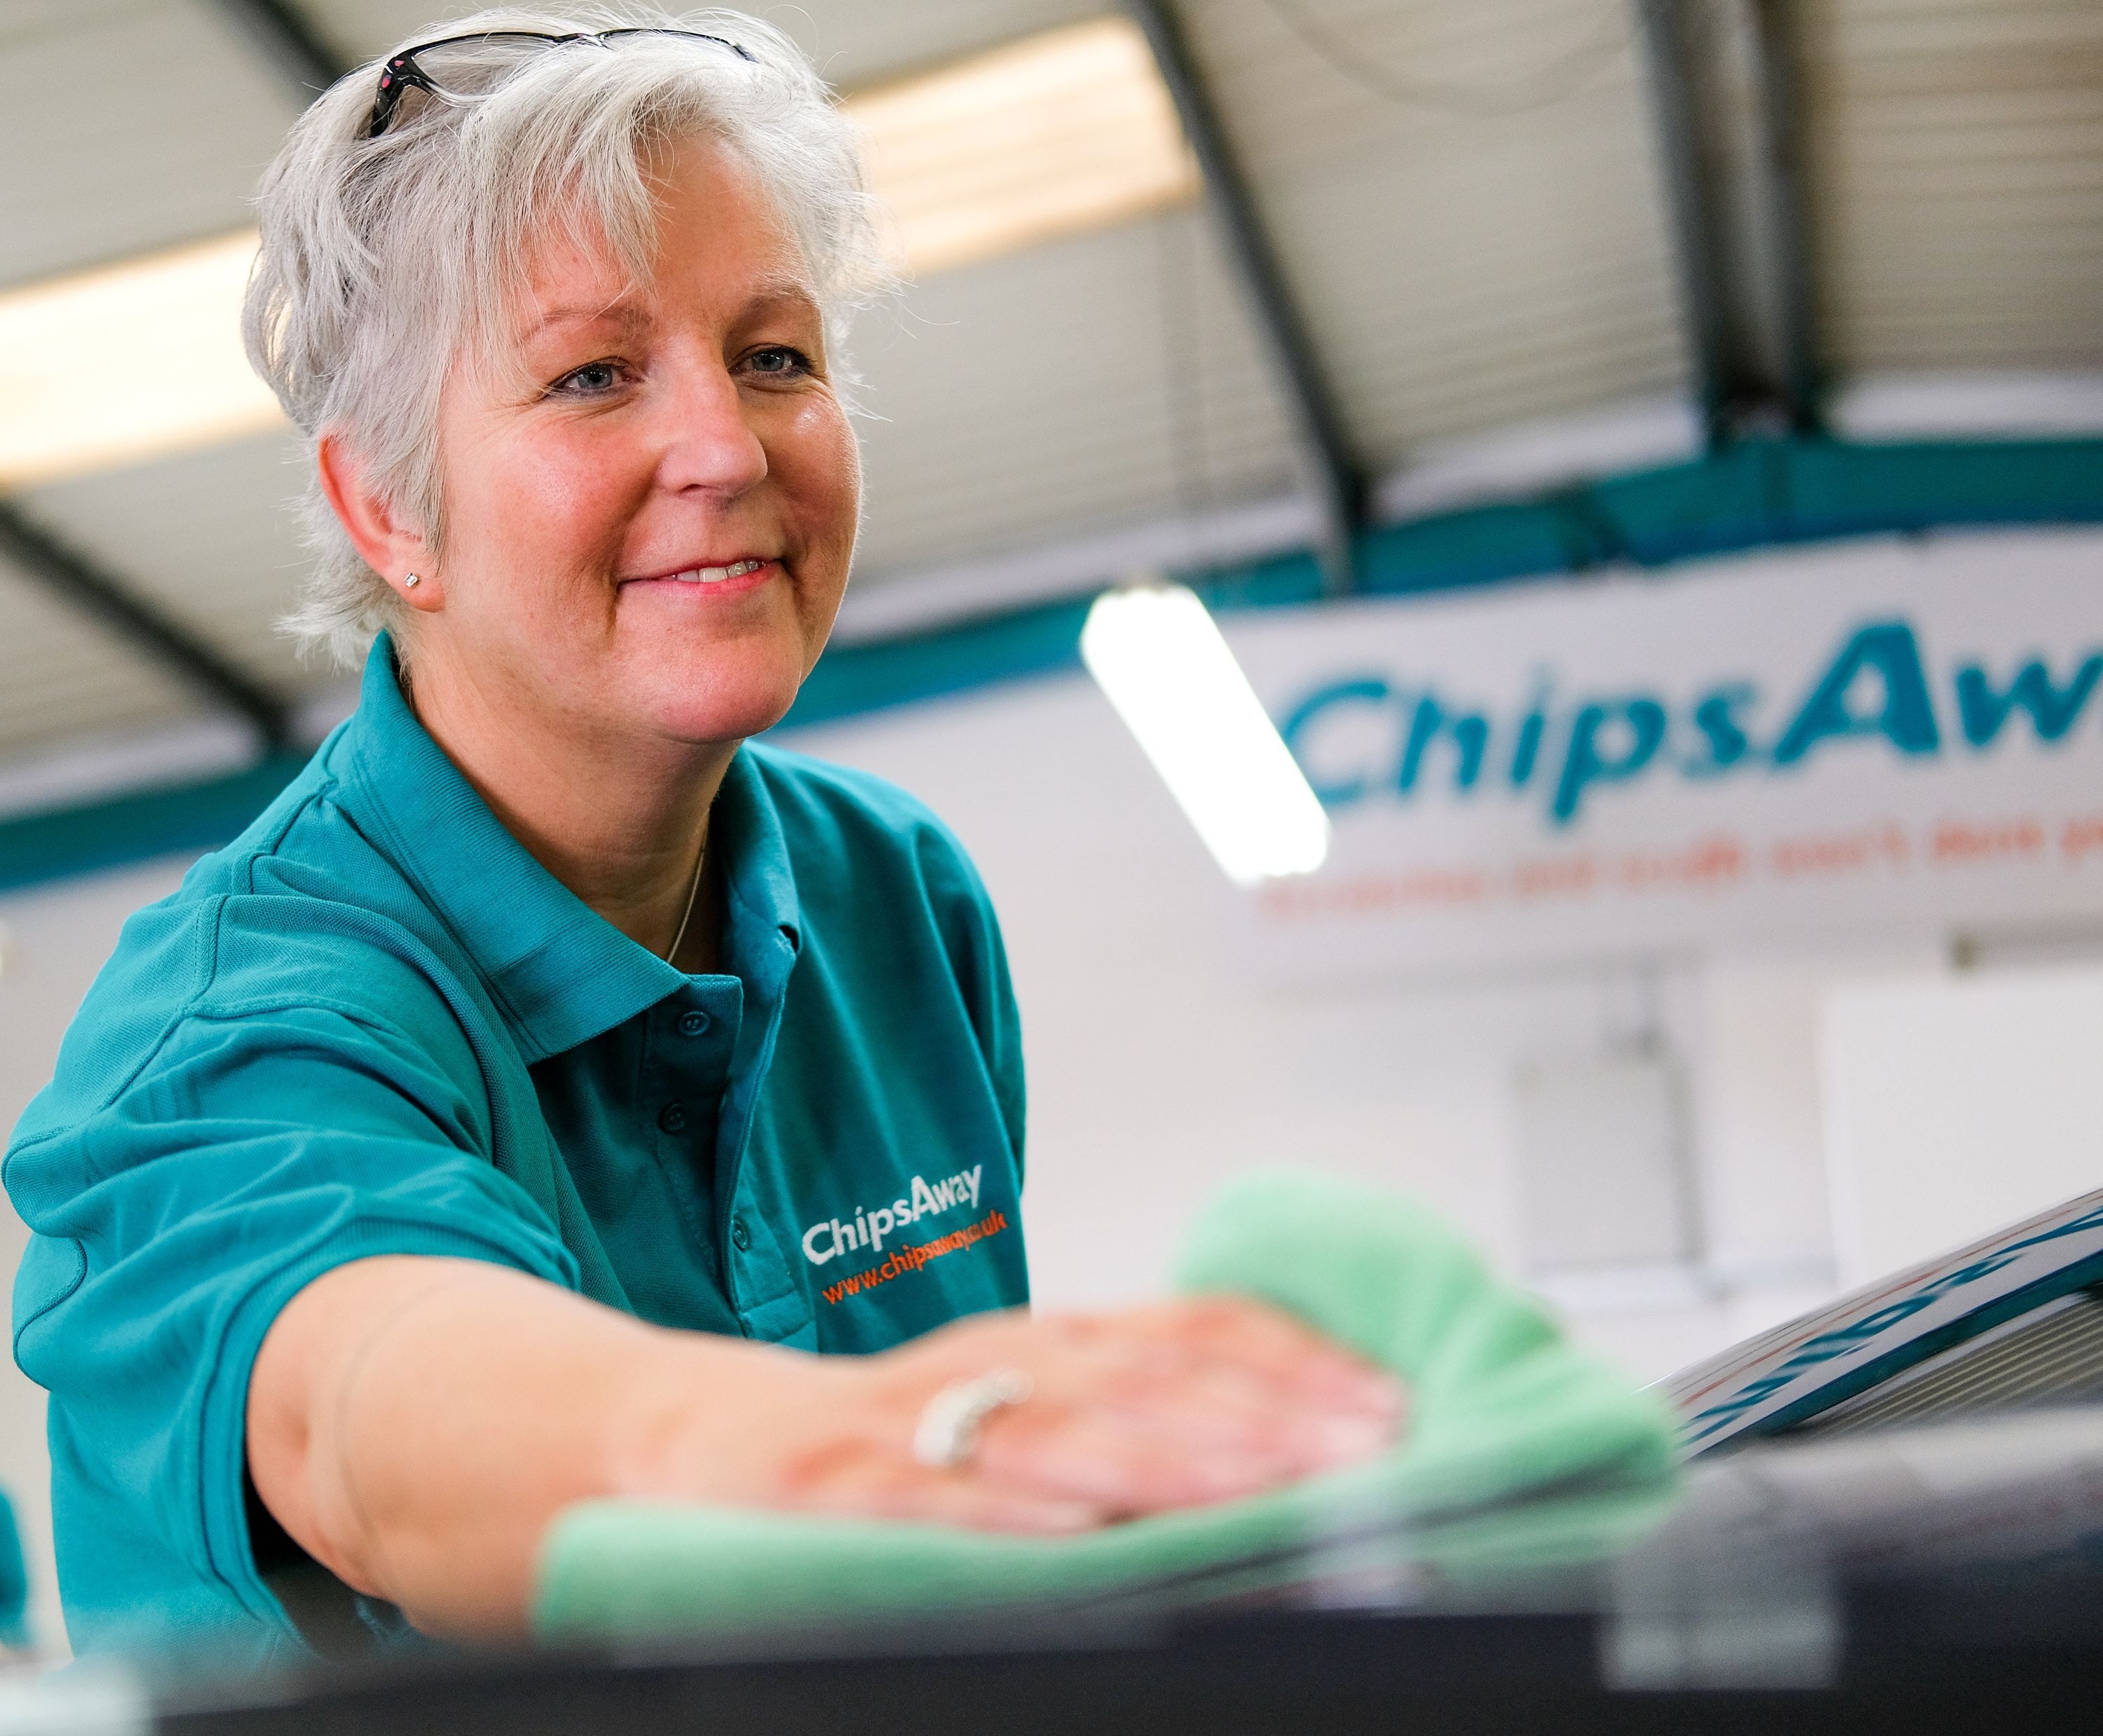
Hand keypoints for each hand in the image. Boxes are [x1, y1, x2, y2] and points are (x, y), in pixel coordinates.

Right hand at [616, 1297, 1403, 1534]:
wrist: (699, 1437)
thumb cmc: (882, 1436)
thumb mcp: (1015, 1406)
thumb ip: (1125, 1416)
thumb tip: (1283, 1450)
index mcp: (1048, 1344)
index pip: (1192, 1330)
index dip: (1295, 1361)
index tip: (1391, 1402)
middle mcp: (996, 1364)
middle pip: (1146, 1379)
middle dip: (1266, 1416)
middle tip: (1367, 1451)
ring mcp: (915, 1420)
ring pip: (1055, 1431)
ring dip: (1165, 1457)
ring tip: (1257, 1484)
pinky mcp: (839, 1484)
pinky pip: (929, 1497)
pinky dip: (1004, 1511)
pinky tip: (1070, 1531)